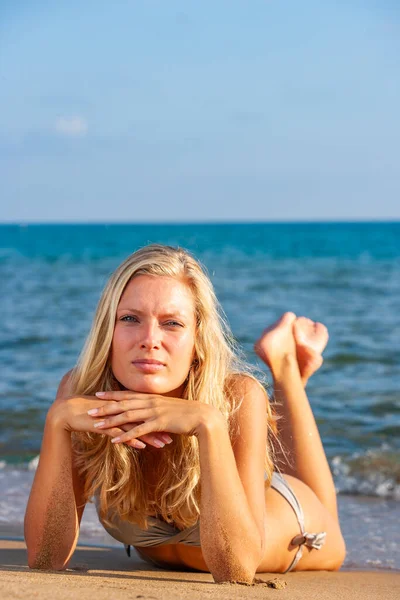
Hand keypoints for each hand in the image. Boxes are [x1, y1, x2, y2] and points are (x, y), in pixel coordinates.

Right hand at [47, 395, 172, 449]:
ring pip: (135, 428)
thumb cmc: (88, 412)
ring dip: (150, 436)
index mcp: (122, 405)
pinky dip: (131, 440)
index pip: (144, 412)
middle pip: (144, 419)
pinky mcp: (104, 425)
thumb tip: (129, 423)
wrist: (67, 411)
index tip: (171, 425)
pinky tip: (141, 447)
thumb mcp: (107, 415)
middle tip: (174, 436)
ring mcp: (112, 417)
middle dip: (159, 428)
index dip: (157, 419)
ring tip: (163, 445)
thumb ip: (119, 417)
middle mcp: (120, 410)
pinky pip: (120, 434)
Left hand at [87, 390, 218, 444]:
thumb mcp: (169, 407)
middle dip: (105, 407)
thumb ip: (157, 408)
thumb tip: (149, 412)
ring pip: (127, 415)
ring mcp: (154, 412)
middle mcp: (150, 402)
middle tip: (89, 409)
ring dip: (110, 420)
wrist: (201, 417)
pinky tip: (115, 441)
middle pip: (123, 403)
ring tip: (96, 425)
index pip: (127, 394)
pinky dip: (125, 435)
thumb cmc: (186, 414)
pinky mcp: (158, 423)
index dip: (112, 395)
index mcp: (152, 397)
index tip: (98, 395)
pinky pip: (138, 430)